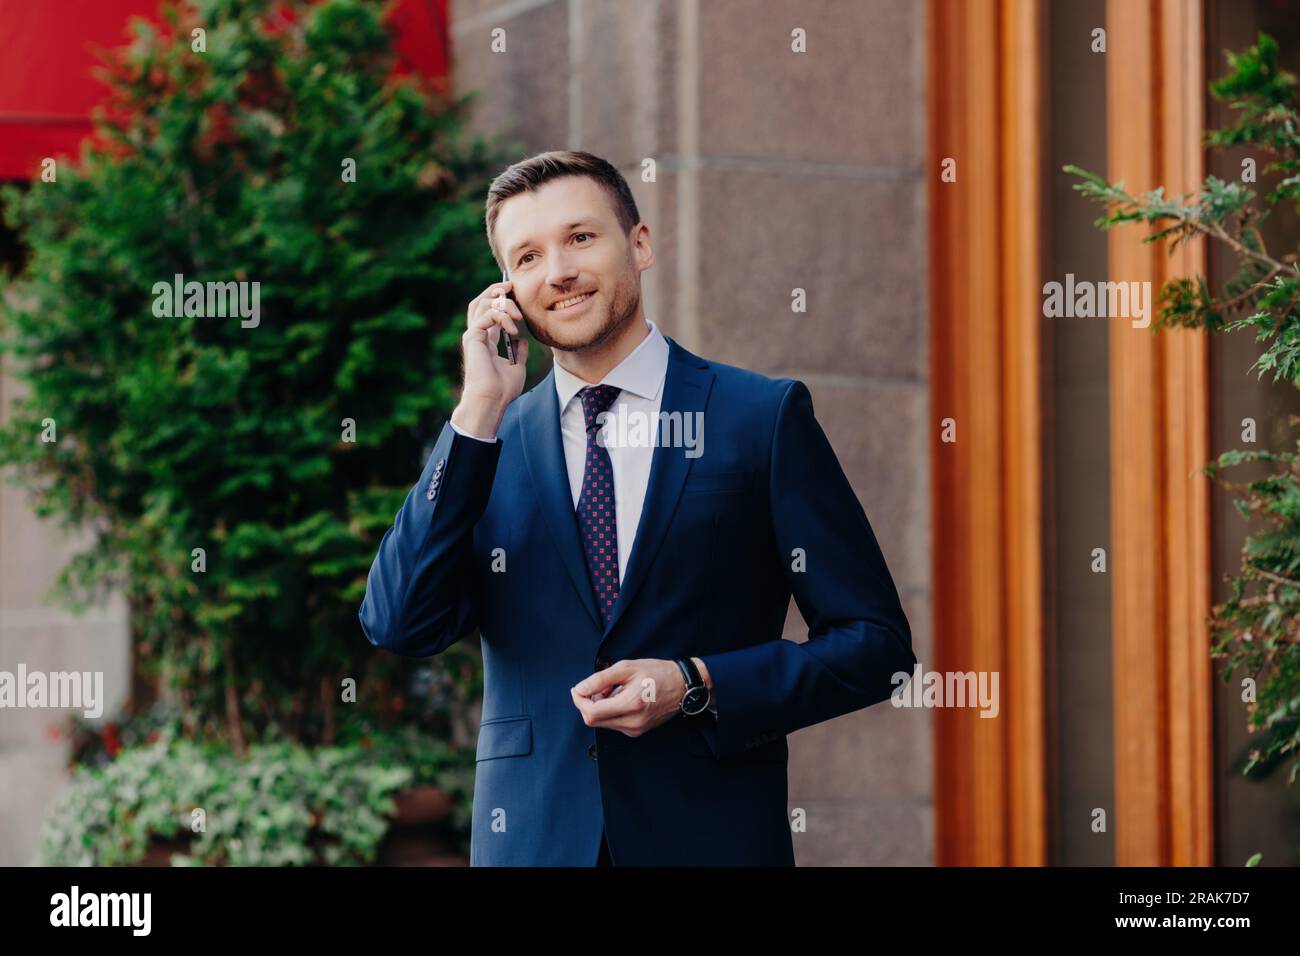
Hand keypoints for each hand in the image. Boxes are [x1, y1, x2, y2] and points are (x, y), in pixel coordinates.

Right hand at [451, 280, 528, 438]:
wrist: (492, 399)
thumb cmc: (503, 389)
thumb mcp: (517, 366)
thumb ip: (518, 352)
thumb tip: (523, 342)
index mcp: (486, 340)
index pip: (490, 311)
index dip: (501, 299)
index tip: (515, 293)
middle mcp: (477, 335)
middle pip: (481, 301)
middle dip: (495, 290)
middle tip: (511, 286)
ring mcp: (472, 335)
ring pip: (482, 303)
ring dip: (502, 303)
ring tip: (518, 313)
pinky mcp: (471, 337)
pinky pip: (486, 316)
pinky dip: (502, 317)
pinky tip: (513, 328)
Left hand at [570, 658, 688, 736]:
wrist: (683, 686)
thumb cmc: (658, 673)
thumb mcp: (627, 668)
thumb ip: (600, 679)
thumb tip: (580, 689)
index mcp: (630, 705)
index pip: (591, 712)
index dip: (579, 700)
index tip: (578, 688)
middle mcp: (632, 723)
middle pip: (594, 720)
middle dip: (588, 703)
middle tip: (596, 686)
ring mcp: (635, 729)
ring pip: (603, 722)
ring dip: (599, 707)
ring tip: (612, 689)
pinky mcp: (637, 731)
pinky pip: (614, 723)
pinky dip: (610, 711)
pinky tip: (620, 697)